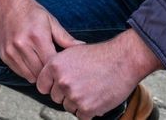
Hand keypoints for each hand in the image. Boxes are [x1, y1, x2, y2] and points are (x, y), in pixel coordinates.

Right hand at [0, 0, 81, 83]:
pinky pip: (19, 72)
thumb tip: (82, 47)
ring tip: (43, 66)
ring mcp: (11, 51)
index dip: (59, 69)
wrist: (8, 2)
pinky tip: (31, 62)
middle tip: (54, 70)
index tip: (63, 68)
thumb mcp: (51, 22)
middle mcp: (22, 45)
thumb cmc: (32, 12)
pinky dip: (26, 71)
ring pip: (29, 76)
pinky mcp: (4, 55)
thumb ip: (66, 38)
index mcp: (37, 37)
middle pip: (41, 72)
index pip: (51, 64)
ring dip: (38, 74)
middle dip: (49, 73)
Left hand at [35, 29, 161, 118]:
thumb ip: (58, 66)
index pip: (42, 85)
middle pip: (56, 98)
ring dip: (78, 102)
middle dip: (66, 94)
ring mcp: (74, 96)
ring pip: (69, 107)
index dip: (51, 86)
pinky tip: (96, 97)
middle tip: (81, 85)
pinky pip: (81, 116)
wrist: (123, 61)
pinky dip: (89, 110)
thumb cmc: (101, 55)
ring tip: (91, 89)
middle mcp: (62, 81)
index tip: (60, 86)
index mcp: (55, 66)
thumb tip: (49, 78)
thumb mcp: (72, 52)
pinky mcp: (87, 108)